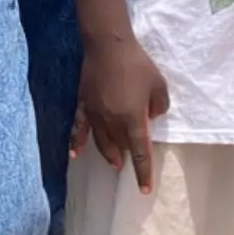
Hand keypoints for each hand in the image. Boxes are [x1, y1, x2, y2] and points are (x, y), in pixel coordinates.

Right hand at [77, 36, 168, 191]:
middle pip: (120, 146)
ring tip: (114, 162)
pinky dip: (77, 142)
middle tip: (129, 162)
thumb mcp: (159, 85)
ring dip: (108, 153)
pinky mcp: (83, 103)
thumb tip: (151, 116)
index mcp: (133, 119)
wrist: (109, 45)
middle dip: (126, 156)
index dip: (143, 171)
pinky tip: (74, 153)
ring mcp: (95, 114)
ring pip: (101, 141)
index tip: (145, 189)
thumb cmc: (137, 64)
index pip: (140, 152)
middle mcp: (113, 122)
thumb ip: (159, 105)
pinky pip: (79, 128)